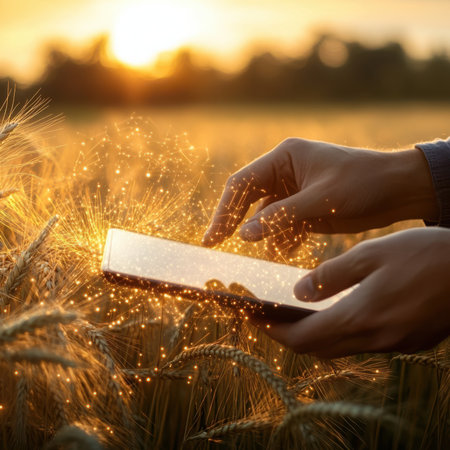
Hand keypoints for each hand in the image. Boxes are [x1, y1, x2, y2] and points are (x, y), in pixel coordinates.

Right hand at [202, 138, 437, 250]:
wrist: (399, 189)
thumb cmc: (364, 183)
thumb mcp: (322, 200)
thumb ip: (282, 216)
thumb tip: (244, 234)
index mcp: (284, 158)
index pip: (242, 183)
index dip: (224, 210)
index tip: (212, 237)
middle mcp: (284, 172)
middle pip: (248, 199)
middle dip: (235, 222)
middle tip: (216, 245)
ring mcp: (294, 191)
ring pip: (266, 216)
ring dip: (267, 233)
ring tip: (279, 246)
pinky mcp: (305, 208)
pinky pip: (283, 224)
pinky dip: (283, 237)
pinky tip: (292, 246)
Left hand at [254, 228, 449, 357]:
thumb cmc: (426, 255)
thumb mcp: (371, 255)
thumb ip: (331, 277)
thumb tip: (299, 293)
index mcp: (362, 318)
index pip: (303, 337)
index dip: (273, 329)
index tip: (253, 318)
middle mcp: (375, 339)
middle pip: (318, 348)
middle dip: (287, 335)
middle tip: (267, 317)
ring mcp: (393, 344)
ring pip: (340, 347)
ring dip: (313, 334)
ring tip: (294, 313)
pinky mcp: (407, 340)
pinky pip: (362, 342)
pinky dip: (339, 331)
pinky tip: (336, 312)